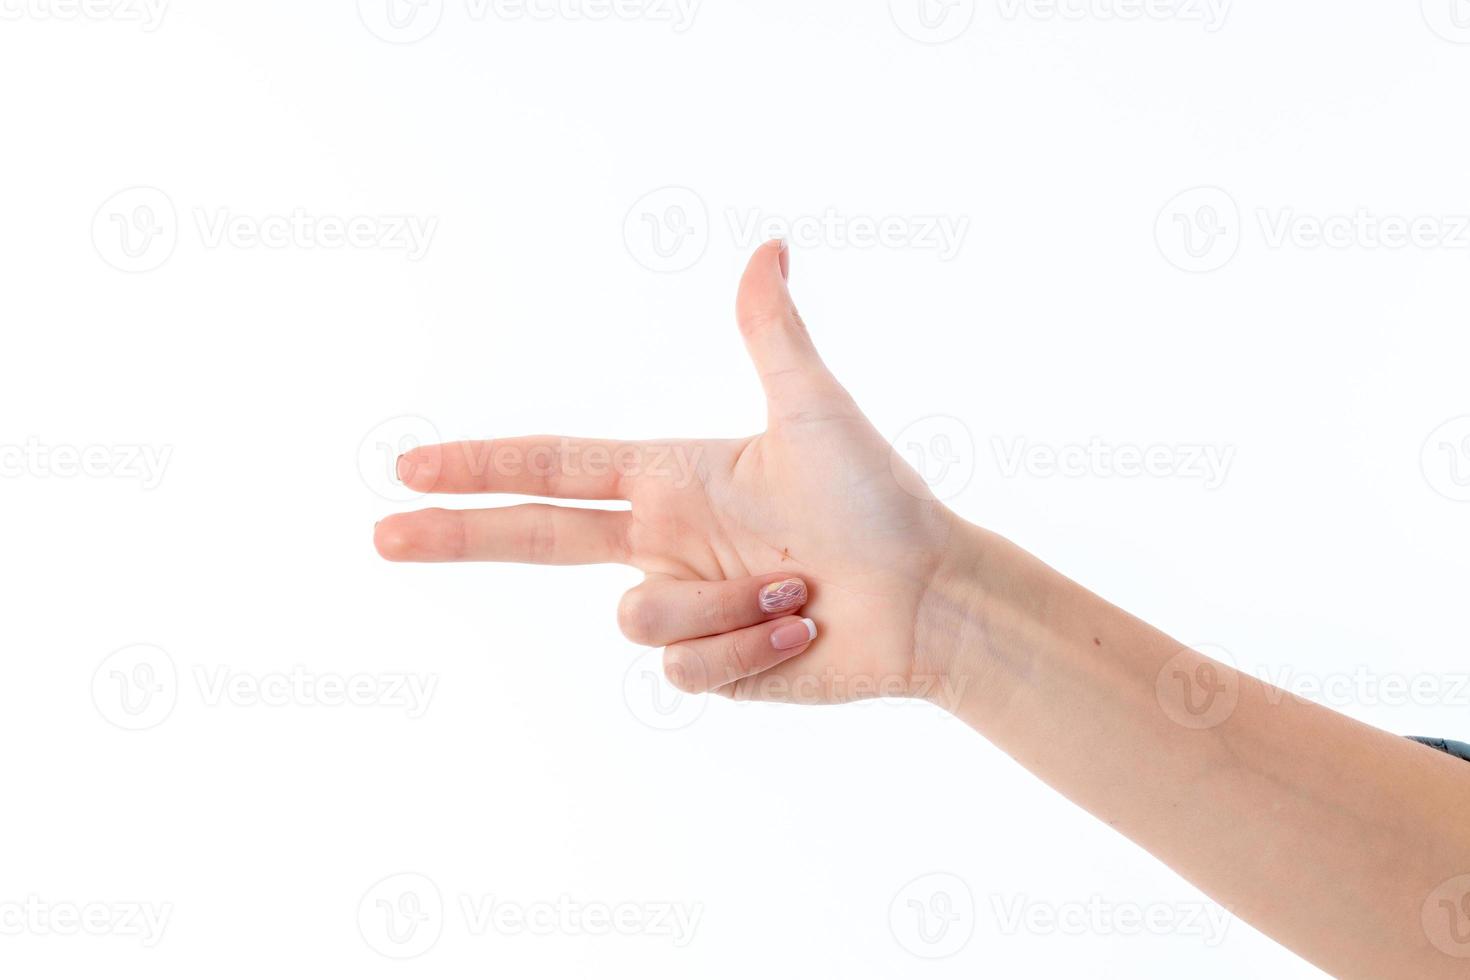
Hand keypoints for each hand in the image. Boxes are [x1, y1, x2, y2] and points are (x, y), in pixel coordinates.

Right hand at [375, 241, 969, 702]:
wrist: (929, 598)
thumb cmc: (878, 499)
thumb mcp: (816, 411)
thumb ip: (772, 334)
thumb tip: (767, 247)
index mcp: (671, 480)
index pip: (555, 468)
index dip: (484, 466)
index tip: (412, 466)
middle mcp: (663, 542)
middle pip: (536, 540)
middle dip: (459, 536)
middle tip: (381, 532)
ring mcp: (683, 608)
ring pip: (641, 619)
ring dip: (726, 602)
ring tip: (798, 585)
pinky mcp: (709, 668)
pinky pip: (685, 669)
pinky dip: (748, 646)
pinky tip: (801, 628)